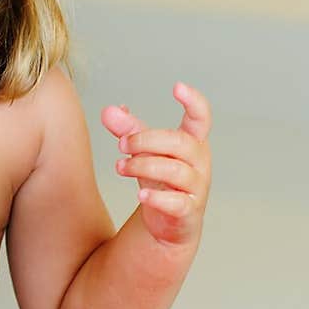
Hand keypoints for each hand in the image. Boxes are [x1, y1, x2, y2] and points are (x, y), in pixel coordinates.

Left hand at [101, 82, 211, 246]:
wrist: (169, 222)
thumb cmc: (160, 179)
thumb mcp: (144, 152)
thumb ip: (128, 130)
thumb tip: (108, 111)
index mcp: (192, 142)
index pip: (201, 118)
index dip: (194, 101)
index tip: (177, 87)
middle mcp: (199, 162)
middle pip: (179, 142)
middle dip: (147, 140)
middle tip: (122, 144)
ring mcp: (196, 187)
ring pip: (175, 170)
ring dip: (143, 165)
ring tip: (120, 166)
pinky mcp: (188, 210)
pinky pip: (176, 202)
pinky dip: (157, 197)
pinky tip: (141, 195)